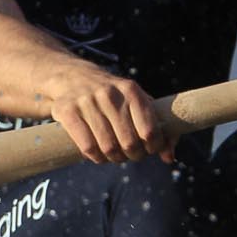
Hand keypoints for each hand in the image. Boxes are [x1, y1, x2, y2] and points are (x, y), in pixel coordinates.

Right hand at [44, 67, 169, 163]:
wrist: (73, 77)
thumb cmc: (114, 97)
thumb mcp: (138, 102)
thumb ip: (159, 127)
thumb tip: (169, 158)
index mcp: (131, 90)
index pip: (150, 130)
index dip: (153, 146)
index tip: (151, 149)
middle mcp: (110, 95)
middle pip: (129, 142)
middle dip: (135, 155)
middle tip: (133, 154)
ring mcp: (87, 103)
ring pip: (108, 147)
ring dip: (115, 159)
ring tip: (116, 156)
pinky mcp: (67, 112)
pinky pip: (87, 147)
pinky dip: (96, 158)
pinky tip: (99, 156)